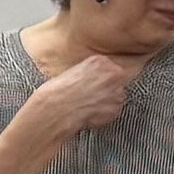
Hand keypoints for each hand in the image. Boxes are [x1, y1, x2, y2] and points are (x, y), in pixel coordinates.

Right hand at [21, 46, 145, 147]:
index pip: (110, 66)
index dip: (102, 77)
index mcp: (100, 61)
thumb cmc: (56, 93)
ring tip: (89, 105)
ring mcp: (117, 92)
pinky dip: (105, 113)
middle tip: (92, 95)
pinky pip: (114, 110)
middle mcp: (113, 74)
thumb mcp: (71, 72)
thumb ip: (89, 72)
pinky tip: (90, 112)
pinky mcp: (116, 109)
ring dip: (107, 100)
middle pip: (118, 79)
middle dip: (107, 87)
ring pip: (117, 95)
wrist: (55, 111)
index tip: (94, 83)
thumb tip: (93, 78)